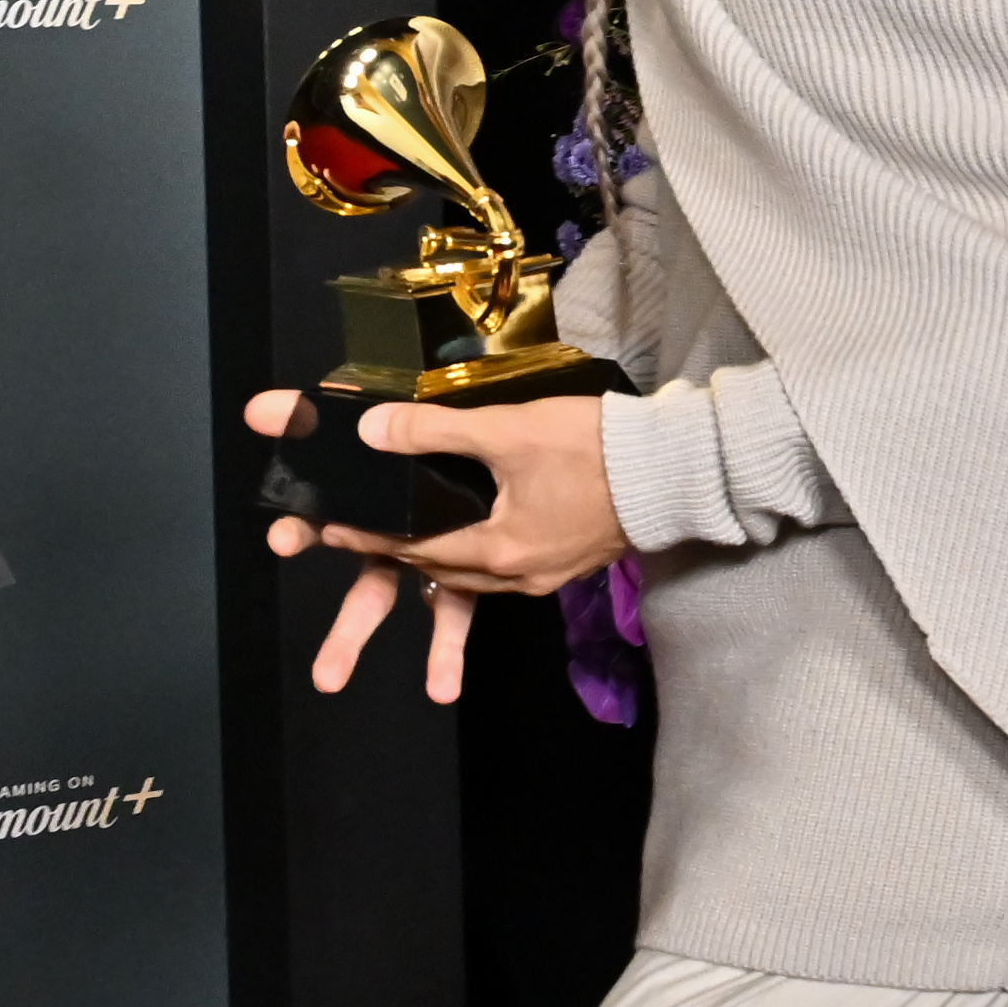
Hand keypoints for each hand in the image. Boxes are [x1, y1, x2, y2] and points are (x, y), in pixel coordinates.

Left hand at [240, 389, 627, 704]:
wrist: (678, 469)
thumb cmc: (594, 448)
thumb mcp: (508, 431)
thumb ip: (435, 430)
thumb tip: (371, 430)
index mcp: (497, 551)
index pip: (412, 548)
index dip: (367, 536)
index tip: (329, 527)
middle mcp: (519, 576)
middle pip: (441, 571)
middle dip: (399, 554)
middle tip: (363, 532)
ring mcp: (549, 574)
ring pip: (475, 574)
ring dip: (440, 559)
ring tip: (413, 538)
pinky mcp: (572, 561)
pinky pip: (508, 567)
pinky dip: (479, 555)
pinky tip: (479, 535)